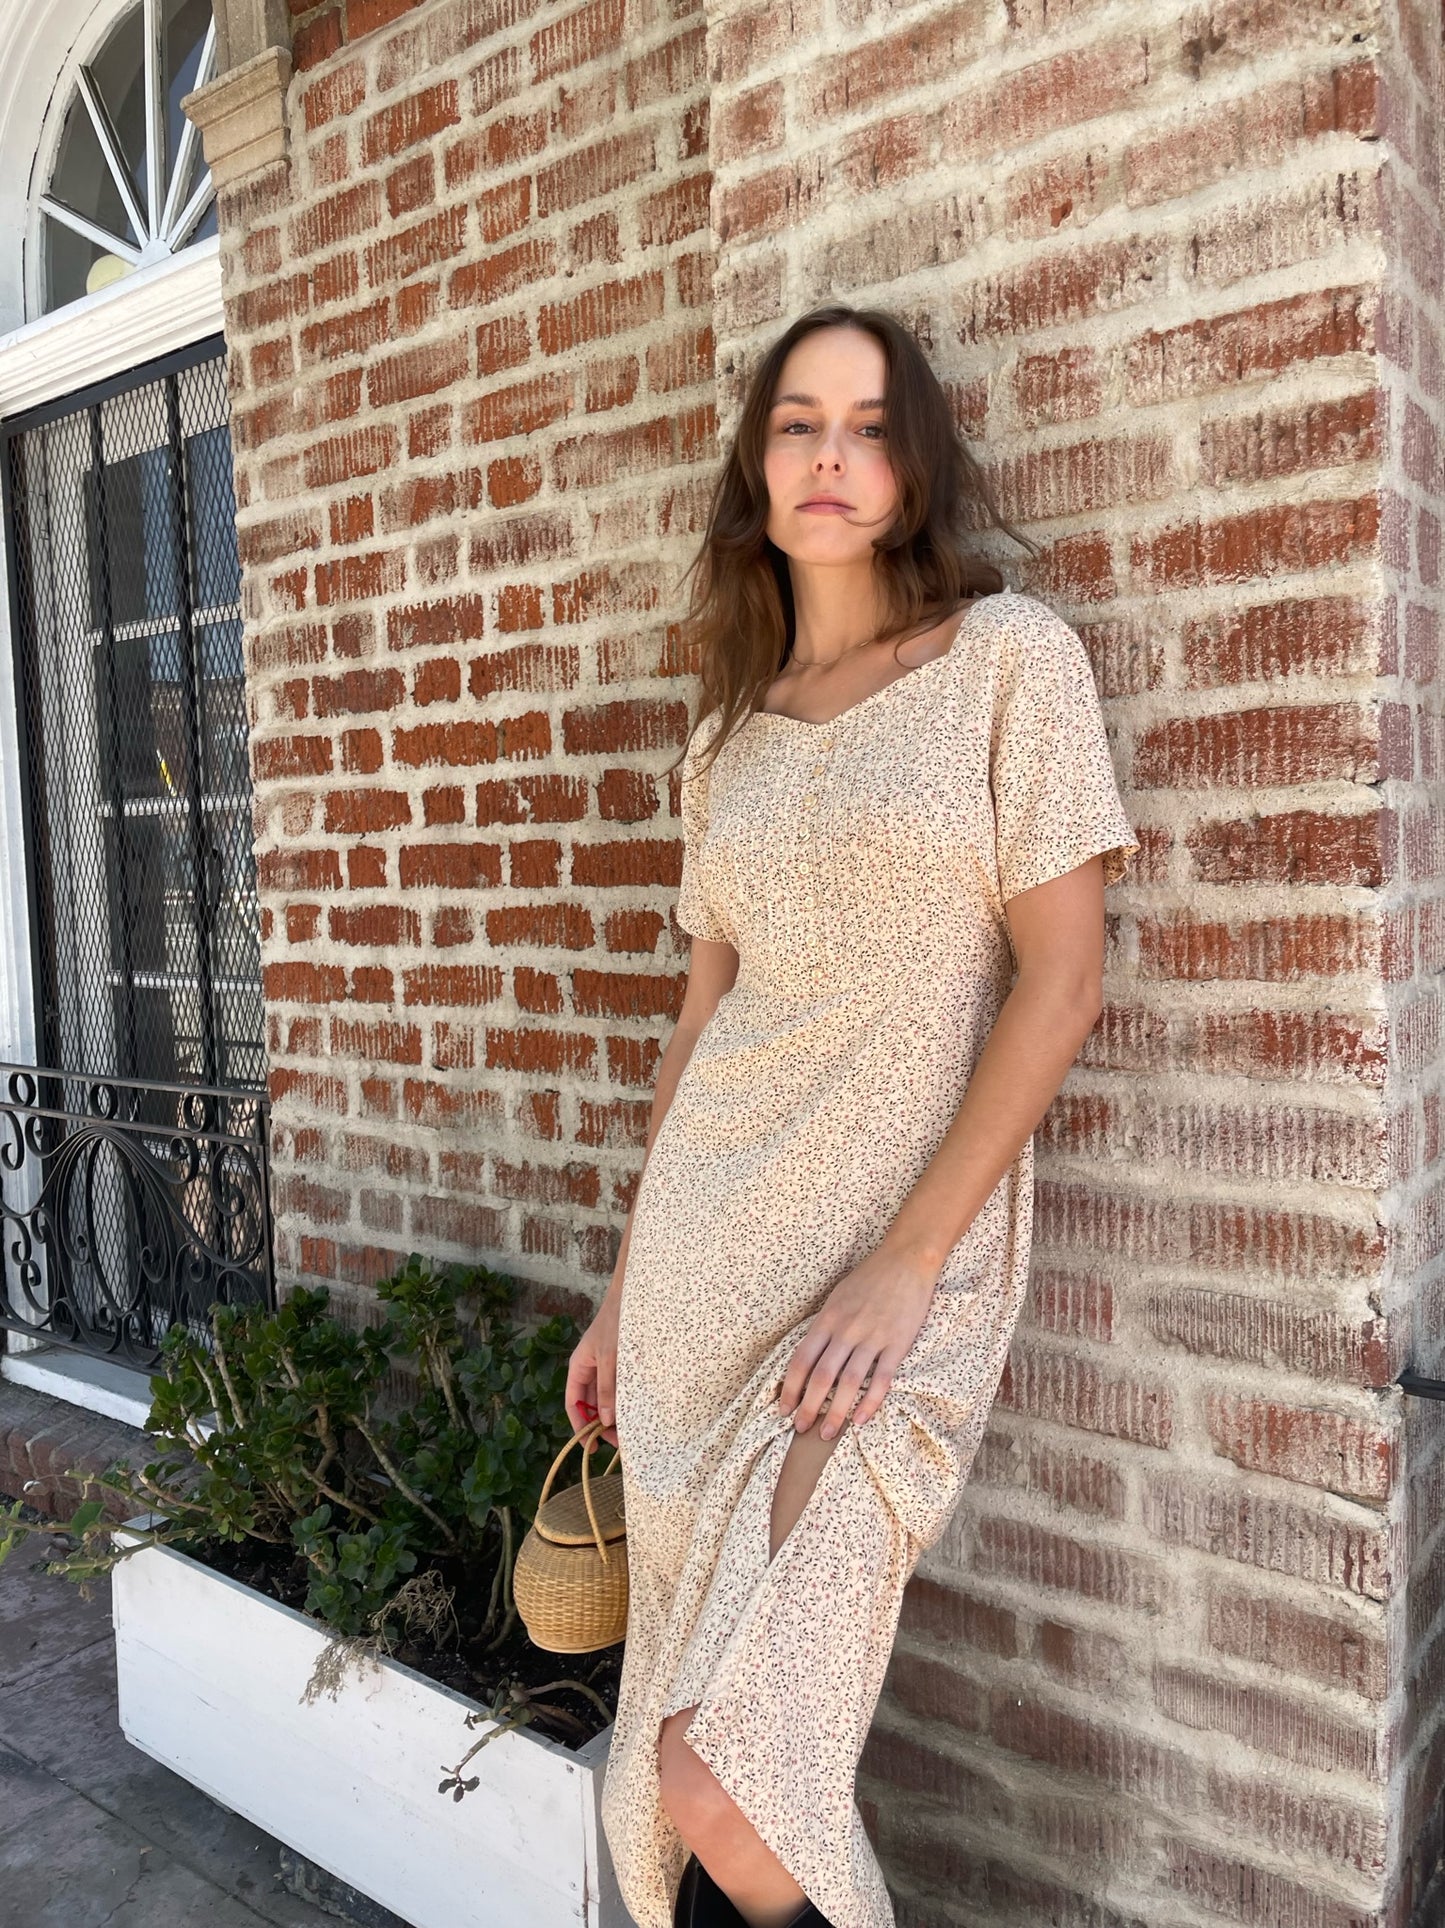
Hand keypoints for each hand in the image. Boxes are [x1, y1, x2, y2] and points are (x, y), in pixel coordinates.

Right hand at [565, 1290, 620, 1452]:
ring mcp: (604, 1367)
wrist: (631, 1297)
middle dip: (601, 1425)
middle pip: (591, 1404)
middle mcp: (589, 1370)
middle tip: (618, 1442)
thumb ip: (607, 1388)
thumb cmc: (615, 1323)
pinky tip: (635, 1412)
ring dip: (614, 1415)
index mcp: (578, 1368)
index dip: (579, 1427)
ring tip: (628, 1432)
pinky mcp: (619, 1364)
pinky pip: (618, 1388)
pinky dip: (623, 1401)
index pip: (573, 1404)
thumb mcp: (609, 1358)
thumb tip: (606, 1420)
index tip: (590, 1447)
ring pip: (606, 1398)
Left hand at [776, 1246, 938, 1439]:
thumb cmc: (869, 1278)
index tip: (783, 1409)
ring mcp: (873, 1337)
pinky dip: (870, 1402)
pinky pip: (882, 1378)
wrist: (906, 1260)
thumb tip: (809, 1356)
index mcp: (828, 1319)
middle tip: (800, 1429)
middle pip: (821, 1376)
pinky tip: (861, 1420)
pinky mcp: (898, 1343)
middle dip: (808, 1407)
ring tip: (826, 1433)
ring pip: (849, 1382)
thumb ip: (824, 1326)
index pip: (801, 1359)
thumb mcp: (837, 1297)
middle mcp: (846, 1330)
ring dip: (835, 1412)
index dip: (790, 1388)